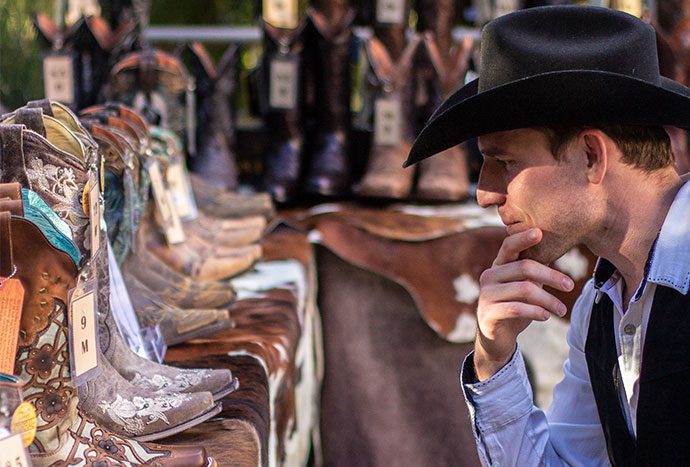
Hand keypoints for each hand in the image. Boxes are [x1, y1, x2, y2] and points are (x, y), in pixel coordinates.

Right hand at [473, 228, 574, 380]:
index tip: (540, 232)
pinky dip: (536, 311)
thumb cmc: (513, 307)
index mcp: (498, 266)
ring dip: (548, 300)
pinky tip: (546, 316)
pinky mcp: (488, 313)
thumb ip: (533, 273)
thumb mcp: (523, 287)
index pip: (508, 246)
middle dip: (551, 276)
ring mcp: (486, 295)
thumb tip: (556, 251)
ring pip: (524, 289)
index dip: (522, 238)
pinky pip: (516, 308)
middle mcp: (489, 276)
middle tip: (570, 285)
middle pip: (524, 268)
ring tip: (562, 310)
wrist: (495, 338)